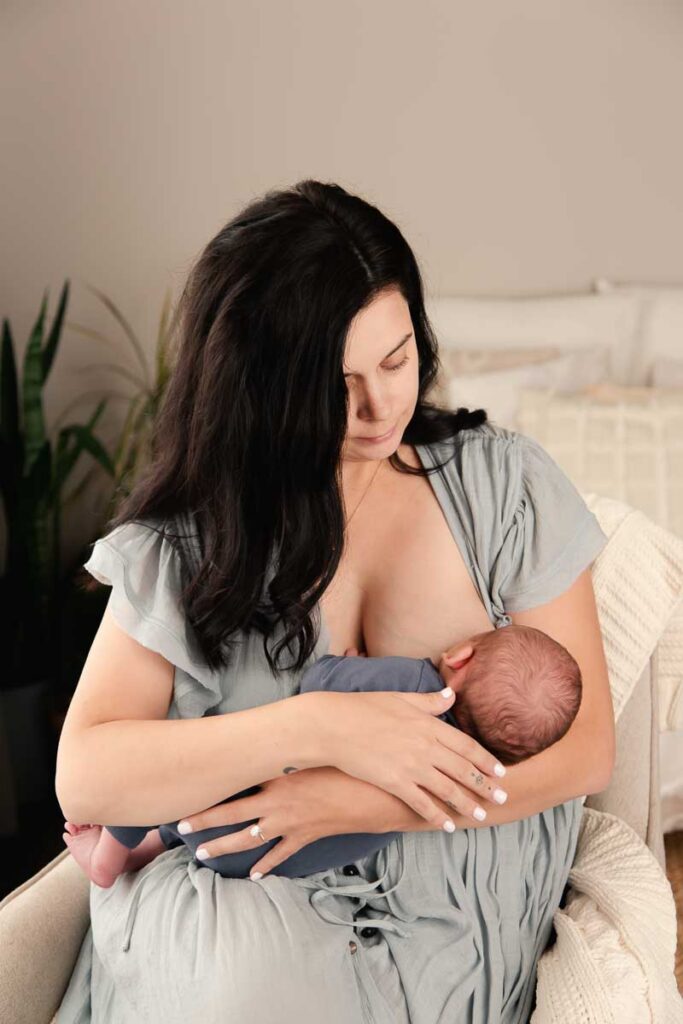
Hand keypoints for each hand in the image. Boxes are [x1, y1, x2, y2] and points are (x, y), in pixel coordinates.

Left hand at [175, 766, 386, 877]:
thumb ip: (290, 747)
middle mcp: (277, 803)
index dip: (210, 789)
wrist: (373, 795)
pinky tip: (254, 875)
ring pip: (248, 839)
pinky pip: (281, 854)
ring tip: (203, 854)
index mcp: (277, 777)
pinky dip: (267, 865)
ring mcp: (289, 823)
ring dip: (224, 846)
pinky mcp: (304, 836)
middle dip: (205, 821)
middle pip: (232, 814)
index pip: (235, 783)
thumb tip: (269, 738)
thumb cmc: (346, 765)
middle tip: (181, 827)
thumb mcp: (315, 750)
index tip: (188, 790)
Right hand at [312, 686, 507, 830]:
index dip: (486, 760)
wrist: (334, 725)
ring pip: (448, 789)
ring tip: (481, 816)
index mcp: (429, 724)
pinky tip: (447, 825)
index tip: (500, 772)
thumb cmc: (364, 708)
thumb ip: (429, 701)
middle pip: (464, 770)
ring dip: (467, 804)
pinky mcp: (395, 782)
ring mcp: (411, 766)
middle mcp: (425, 746)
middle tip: (502, 798)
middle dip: (485, 786)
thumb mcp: (400, 698)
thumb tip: (452, 694)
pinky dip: (437, 815)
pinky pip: (422, 803)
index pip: (466, 745)